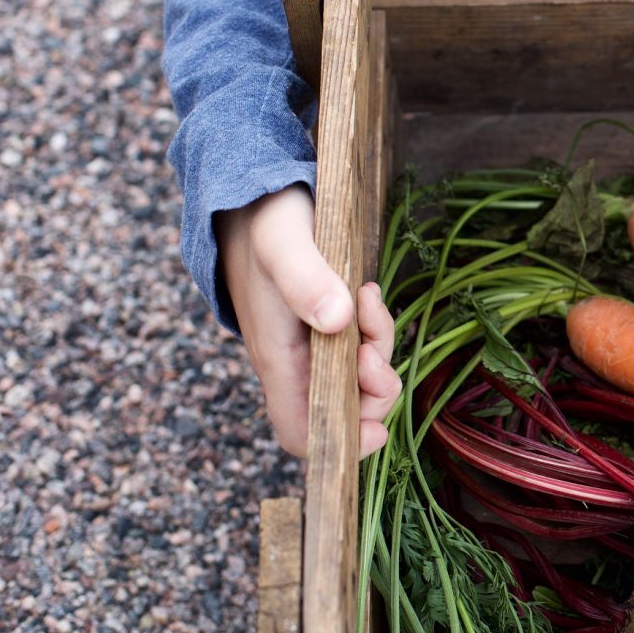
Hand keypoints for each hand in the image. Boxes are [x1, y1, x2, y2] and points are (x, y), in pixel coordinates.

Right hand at [218, 186, 398, 457]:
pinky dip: (374, 326)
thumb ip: (305, 280)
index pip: (300, 431)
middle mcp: (294, 359)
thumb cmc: (264, 219)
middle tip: (374, 349)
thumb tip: (336, 321)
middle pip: (343, 409)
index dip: (338, 442)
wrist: (255, 190)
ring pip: (359, 374)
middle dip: (374, 390)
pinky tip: (369, 294)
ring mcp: (312, 341)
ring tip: (371, 301)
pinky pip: (360, 342)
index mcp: (276, 357)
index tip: (376, 429)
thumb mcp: (284, 243)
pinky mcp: (328, 320)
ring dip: (378, 348)